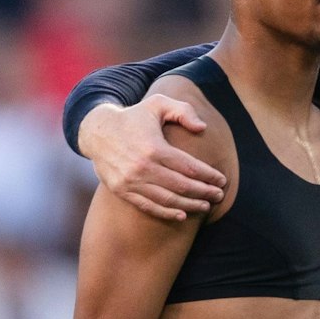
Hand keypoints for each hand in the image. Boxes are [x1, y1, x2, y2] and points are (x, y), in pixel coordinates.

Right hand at [83, 98, 221, 221]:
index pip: (189, 167)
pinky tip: (182, 215)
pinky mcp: (122, 191)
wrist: (97, 131)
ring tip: (205, 206)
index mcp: (154, 147)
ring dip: (189, 205)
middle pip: (182, 186)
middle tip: (219, 195)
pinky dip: (166, 213)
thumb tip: (202, 128)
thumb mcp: (158, 104)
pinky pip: (148, 206)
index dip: (208, 175)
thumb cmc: (134, 117)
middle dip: (204, 192)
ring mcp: (131, 182)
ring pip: (167, 200)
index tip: (222, 180)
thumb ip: (183, 111)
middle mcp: (142, 167)